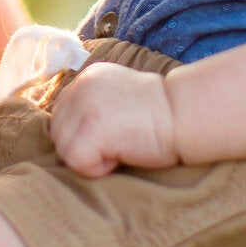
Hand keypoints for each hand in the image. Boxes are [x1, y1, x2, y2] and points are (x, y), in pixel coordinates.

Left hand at [47, 63, 178, 177]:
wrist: (186, 114)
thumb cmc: (161, 116)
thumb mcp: (119, 99)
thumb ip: (93, 106)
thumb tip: (70, 133)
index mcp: (87, 78)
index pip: (62, 116)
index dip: (84, 135)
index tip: (114, 135)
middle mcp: (81, 85)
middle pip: (58, 132)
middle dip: (83, 147)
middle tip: (118, 144)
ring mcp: (86, 104)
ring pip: (64, 149)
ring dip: (90, 159)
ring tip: (121, 148)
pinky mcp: (94, 126)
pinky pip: (76, 161)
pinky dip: (97, 168)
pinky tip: (122, 155)